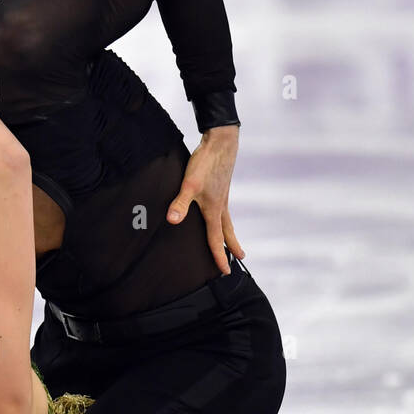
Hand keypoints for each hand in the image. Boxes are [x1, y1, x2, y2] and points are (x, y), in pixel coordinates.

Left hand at [167, 126, 244, 274]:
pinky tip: (219, 214)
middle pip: (227, 232)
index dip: (219, 256)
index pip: (216, 239)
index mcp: (214, 210)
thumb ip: (180, 203)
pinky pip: (224, 209)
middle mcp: (221, 206)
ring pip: (227, 220)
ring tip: (233, 241)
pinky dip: (224, 218)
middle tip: (240, 259)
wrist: (221, 141)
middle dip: (232, 246)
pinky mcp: (221, 187)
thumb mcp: (189, 184)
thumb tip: (173, 221)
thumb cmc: (206, 162)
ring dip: (230, 232)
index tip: (225, 271)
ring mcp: (222, 196)